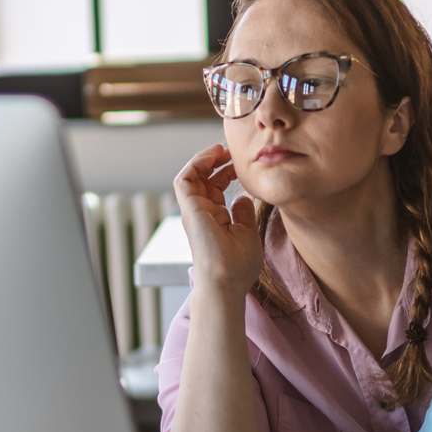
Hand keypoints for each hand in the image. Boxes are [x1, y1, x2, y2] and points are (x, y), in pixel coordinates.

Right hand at [173, 144, 262, 303]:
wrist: (226, 281)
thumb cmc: (237, 265)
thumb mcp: (247, 233)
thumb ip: (243, 214)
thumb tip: (243, 198)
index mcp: (215, 218)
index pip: (215, 188)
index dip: (225, 172)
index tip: (240, 165)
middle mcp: (202, 213)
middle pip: (203, 179)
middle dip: (215, 162)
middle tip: (230, 152)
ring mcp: (194, 211)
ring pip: (191, 176)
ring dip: (204, 159)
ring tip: (220, 150)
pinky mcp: (189, 210)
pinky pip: (184, 180)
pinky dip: (195, 165)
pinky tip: (211, 158)